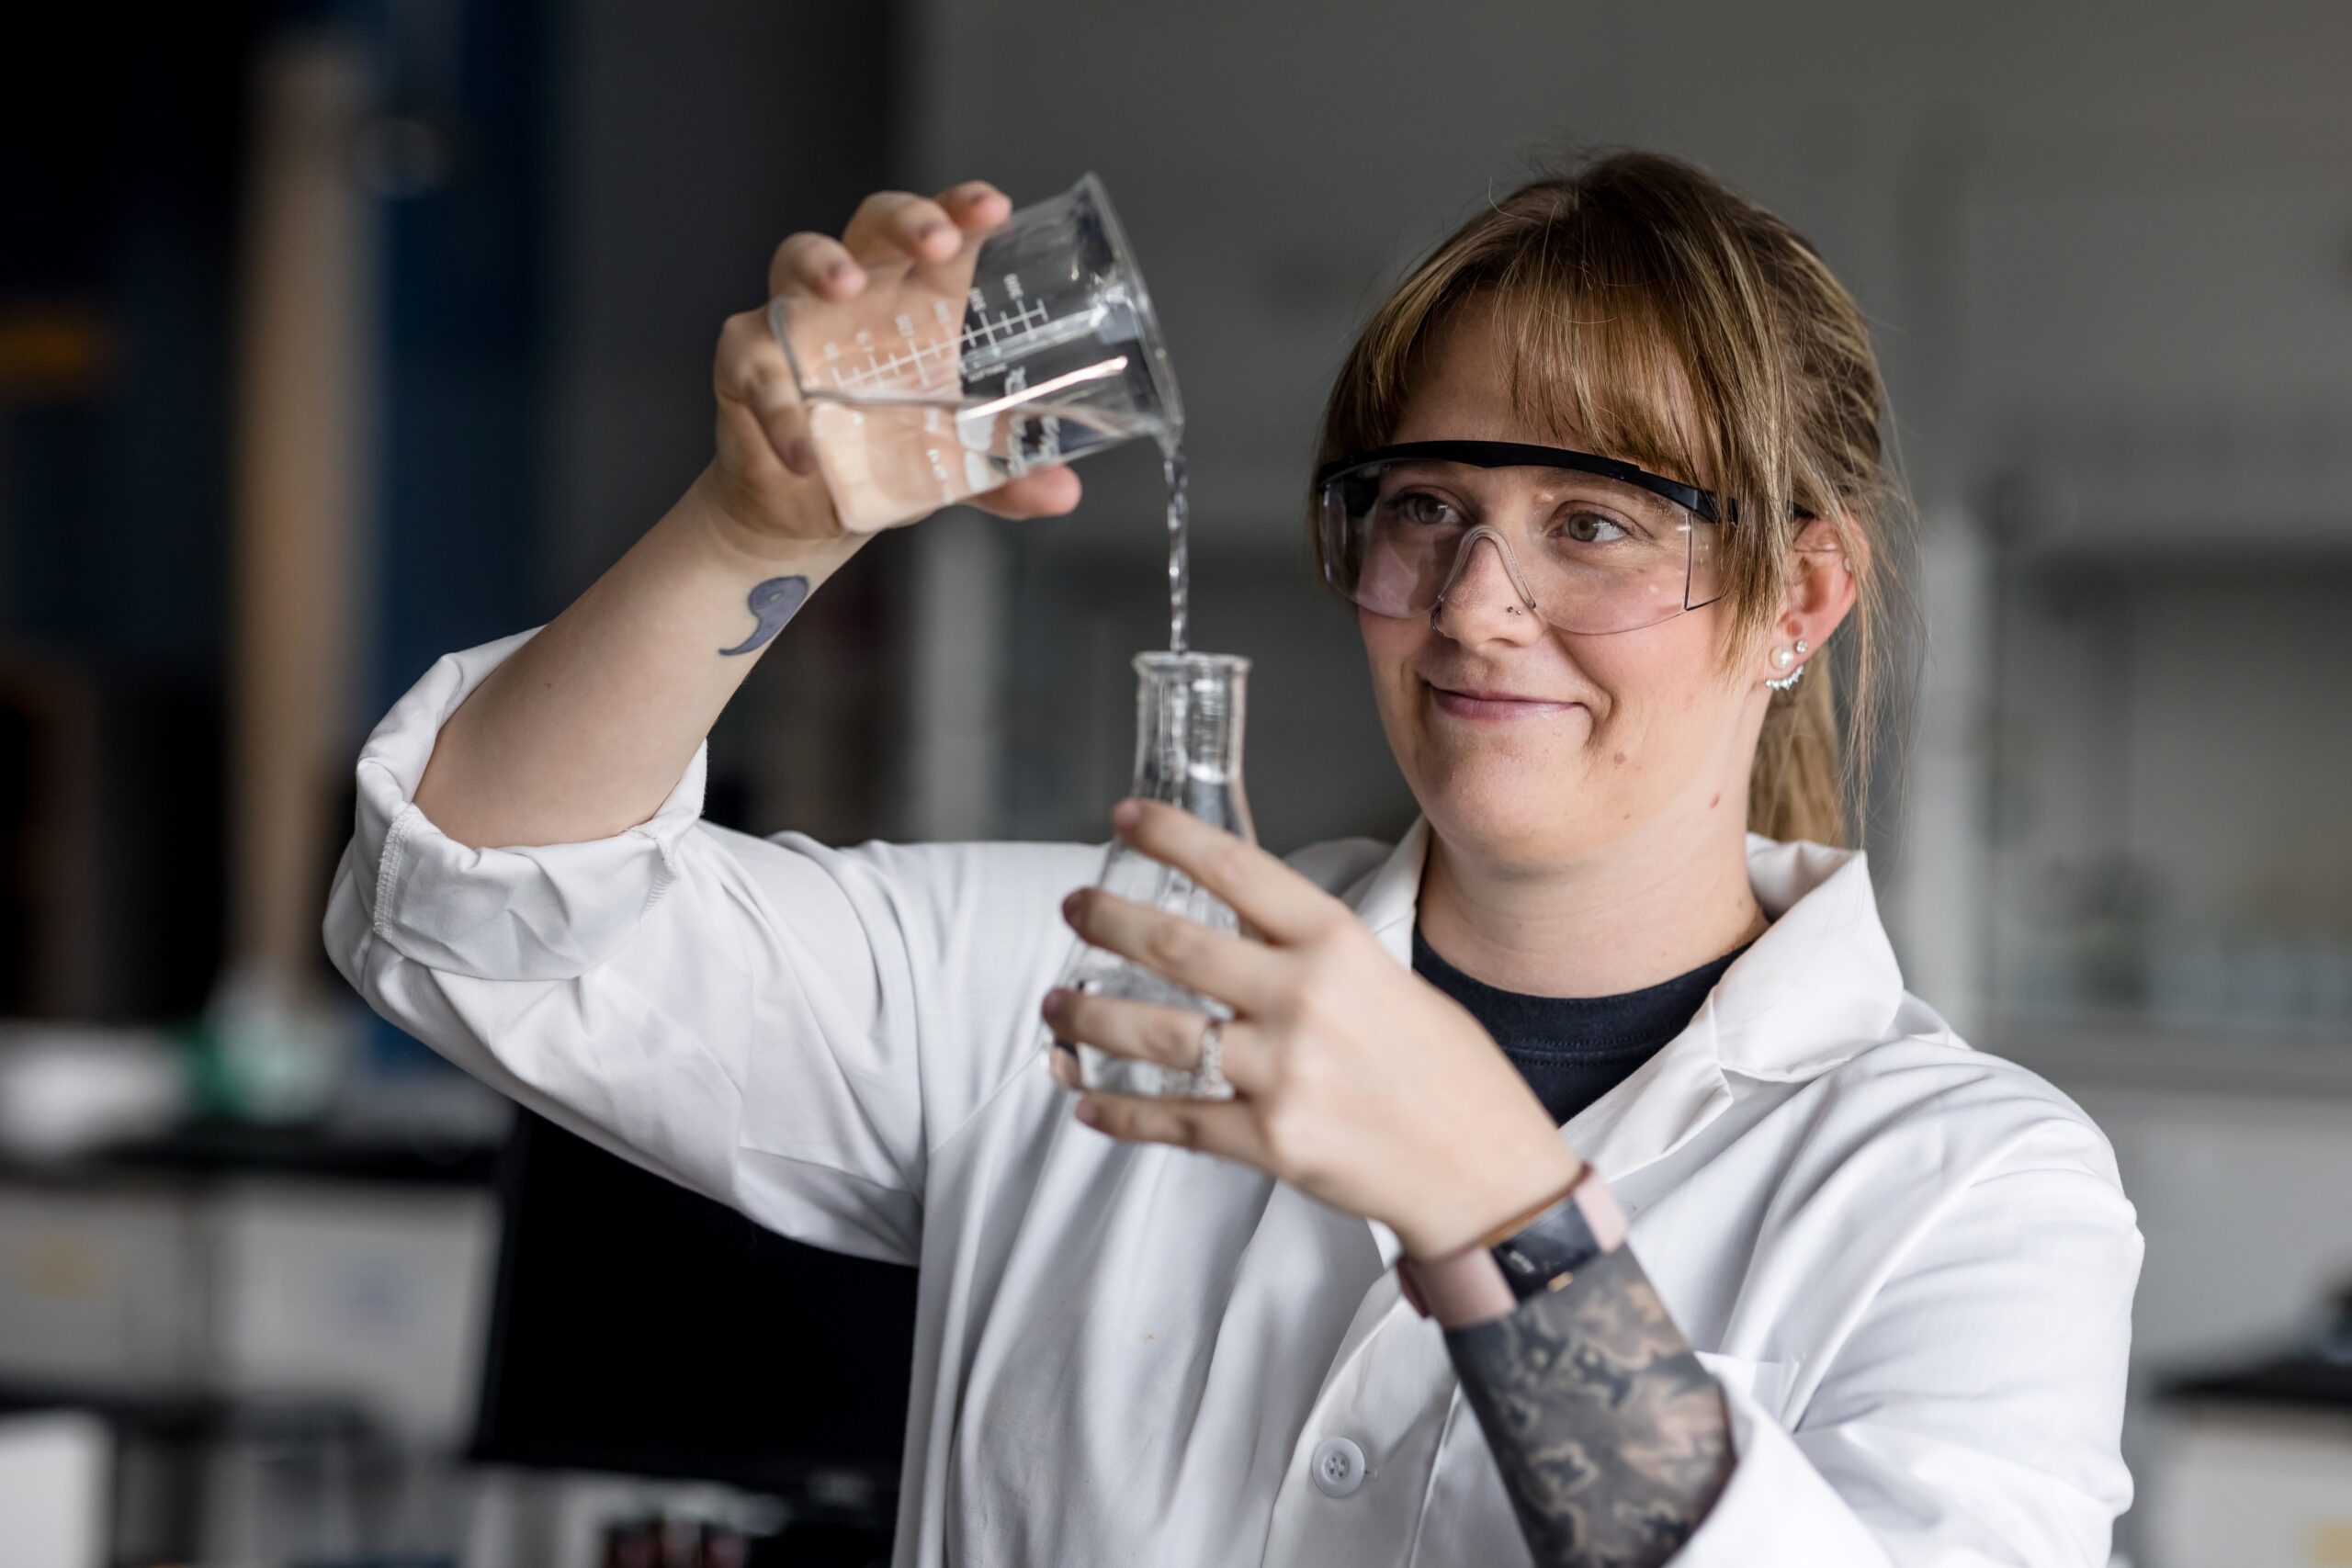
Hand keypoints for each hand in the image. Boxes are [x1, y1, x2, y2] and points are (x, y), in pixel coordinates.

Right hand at [703, 180, 1083, 548]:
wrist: (812, 511)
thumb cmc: (885, 456)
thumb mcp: (956, 470)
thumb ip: (1007, 477)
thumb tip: (1063, 491)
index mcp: (916, 301)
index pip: (942, 233)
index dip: (962, 208)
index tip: (994, 208)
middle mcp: (857, 295)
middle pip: (874, 224)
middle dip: (906, 219)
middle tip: (936, 241)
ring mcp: (795, 319)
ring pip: (797, 257)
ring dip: (822, 263)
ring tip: (848, 286)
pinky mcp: (746, 361)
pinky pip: (757, 370)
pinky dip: (780, 411)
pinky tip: (804, 451)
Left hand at [1044, 800, 1583, 1260]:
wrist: (1484, 1173)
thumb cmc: (1446, 1073)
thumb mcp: (1389, 979)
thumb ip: (1310, 957)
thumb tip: (1236, 932)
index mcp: (1337, 944)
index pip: (1235, 869)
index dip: (1169, 836)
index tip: (1126, 818)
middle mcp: (1304, 998)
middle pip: (1173, 943)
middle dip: (1105, 919)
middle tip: (1074, 908)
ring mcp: (1282, 1073)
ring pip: (1153, 1032)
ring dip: (1089, 1015)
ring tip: (1056, 1003)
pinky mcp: (1269, 1141)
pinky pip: (1172, 1119)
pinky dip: (1118, 1110)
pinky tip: (1086, 1099)